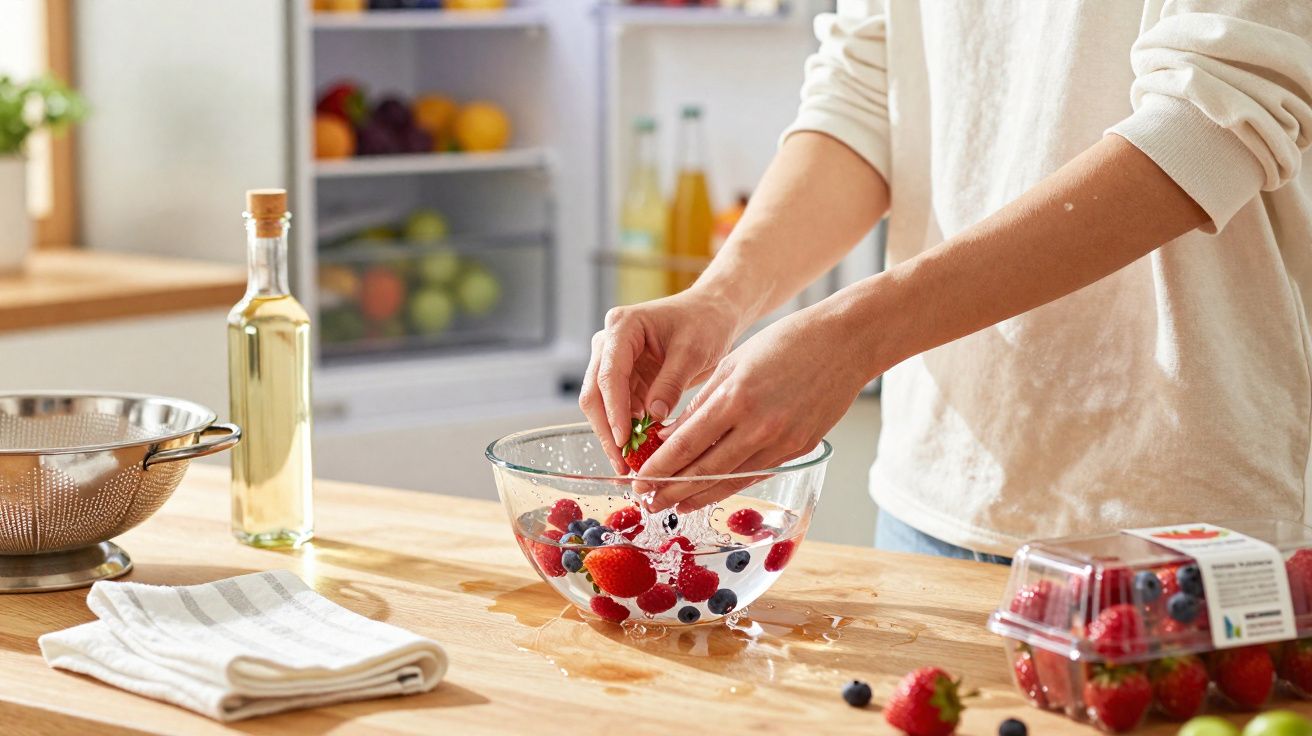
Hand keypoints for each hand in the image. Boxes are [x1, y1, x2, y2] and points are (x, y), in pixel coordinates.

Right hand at [578, 288, 742, 471]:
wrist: (711, 314)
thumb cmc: (703, 323)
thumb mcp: (692, 352)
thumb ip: (671, 383)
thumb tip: (653, 418)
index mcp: (622, 327)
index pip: (609, 374)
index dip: (614, 410)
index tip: (623, 441)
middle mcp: (608, 343)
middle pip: (594, 392)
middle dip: (607, 430)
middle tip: (622, 463)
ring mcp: (612, 361)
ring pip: (601, 405)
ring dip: (614, 435)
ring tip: (630, 464)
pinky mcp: (624, 378)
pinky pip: (618, 409)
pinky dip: (626, 430)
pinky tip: (639, 451)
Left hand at [637, 300, 872, 511]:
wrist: (844, 343)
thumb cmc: (784, 343)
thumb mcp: (732, 364)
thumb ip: (701, 404)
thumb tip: (670, 437)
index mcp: (736, 398)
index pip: (687, 445)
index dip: (659, 468)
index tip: (638, 481)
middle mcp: (758, 426)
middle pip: (705, 471)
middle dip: (671, 490)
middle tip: (648, 502)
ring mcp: (782, 442)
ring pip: (731, 480)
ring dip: (699, 496)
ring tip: (675, 505)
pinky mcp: (800, 449)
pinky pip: (757, 473)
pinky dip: (731, 484)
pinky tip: (712, 492)